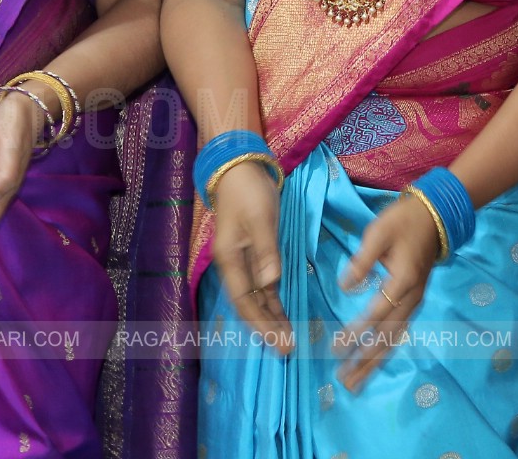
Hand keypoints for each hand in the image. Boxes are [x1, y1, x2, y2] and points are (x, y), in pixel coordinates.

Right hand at [209, 161, 291, 352]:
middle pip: (249, 305)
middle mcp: (233, 266)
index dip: (261, 324)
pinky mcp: (254, 254)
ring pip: (256, 297)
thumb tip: (270, 283)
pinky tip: (282, 313)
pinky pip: (262, 285)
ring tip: (288, 339)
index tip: (279, 342)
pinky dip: (272, 301)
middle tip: (287, 350)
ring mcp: (242, 261)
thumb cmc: (249, 192)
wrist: (240, 168)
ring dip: (271, 318)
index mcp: (229, 260)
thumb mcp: (261, 219)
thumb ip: (266, 252)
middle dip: (267, 328)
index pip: (245, 302)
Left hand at [335, 191, 442, 391]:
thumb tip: (345, 288)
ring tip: (356, 381)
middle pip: (388, 336)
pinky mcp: (413, 302)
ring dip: (375, 362)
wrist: (434, 216)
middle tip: (344, 379)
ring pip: (395, 339)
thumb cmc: (403, 222)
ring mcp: (414, 302)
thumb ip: (362, 261)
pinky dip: (385, 351)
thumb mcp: (378, 232)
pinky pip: (399, 332)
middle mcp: (411, 298)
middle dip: (365, 360)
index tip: (336, 348)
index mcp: (404, 281)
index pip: (376, 314)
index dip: (356, 332)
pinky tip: (373, 362)